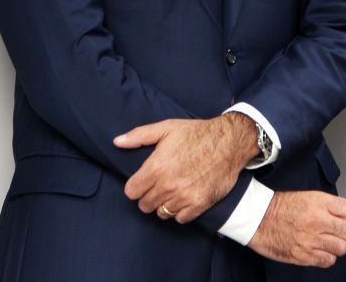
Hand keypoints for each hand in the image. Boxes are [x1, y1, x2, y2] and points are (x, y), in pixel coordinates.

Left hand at [113, 114, 256, 223]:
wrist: (228, 142)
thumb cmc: (196, 133)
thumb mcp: (166, 128)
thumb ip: (139, 136)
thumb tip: (117, 142)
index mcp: (157, 167)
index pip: (131, 191)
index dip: (135, 186)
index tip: (142, 180)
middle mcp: (168, 185)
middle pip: (144, 205)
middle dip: (148, 195)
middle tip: (157, 183)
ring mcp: (184, 197)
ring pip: (161, 213)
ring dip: (163, 203)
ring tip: (171, 188)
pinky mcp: (199, 205)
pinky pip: (179, 218)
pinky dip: (179, 210)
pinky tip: (183, 196)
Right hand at [248, 190, 345, 267]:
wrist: (258, 218)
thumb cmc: (280, 206)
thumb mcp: (307, 196)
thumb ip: (329, 206)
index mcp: (319, 202)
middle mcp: (317, 221)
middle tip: (342, 231)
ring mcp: (311, 240)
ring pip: (343, 248)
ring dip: (337, 245)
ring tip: (327, 239)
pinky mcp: (304, 255)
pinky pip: (328, 261)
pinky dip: (326, 256)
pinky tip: (318, 248)